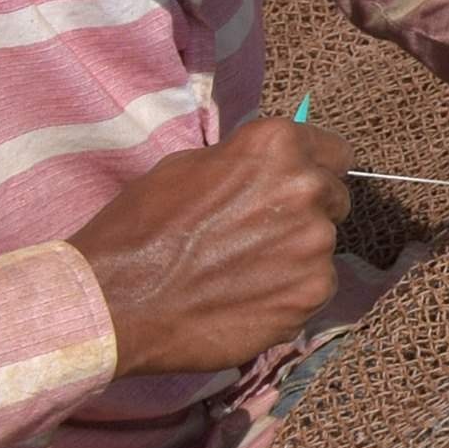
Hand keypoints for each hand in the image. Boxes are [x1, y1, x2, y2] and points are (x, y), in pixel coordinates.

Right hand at [67, 119, 347, 375]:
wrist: (113, 301)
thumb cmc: (139, 228)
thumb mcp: (187, 167)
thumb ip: (245, 163)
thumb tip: (271, 168)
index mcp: (279, 146)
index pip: (335, 153)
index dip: (314, 172)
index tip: (294, 191)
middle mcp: (307, 188)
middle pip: (334, 200)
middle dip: (306, 214)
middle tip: (259, 237)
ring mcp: (315, 245)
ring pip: (323, 248)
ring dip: (296, 258)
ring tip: (241, 274)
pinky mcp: (311, 294)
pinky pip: (314, 289)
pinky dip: (289, 296)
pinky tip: (245, 301)